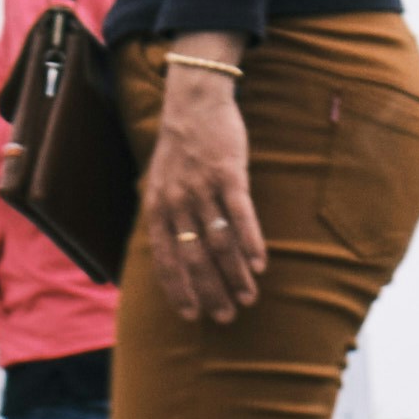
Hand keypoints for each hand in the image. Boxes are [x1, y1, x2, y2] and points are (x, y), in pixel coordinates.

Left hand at [135, 43, 264, 324]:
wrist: (193, 102)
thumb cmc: (181, 148)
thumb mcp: (161, 184)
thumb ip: (167, 217)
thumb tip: (175, 254)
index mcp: (158, 209)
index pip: (165, 260)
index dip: (178, 289)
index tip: (192, 315)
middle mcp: (177, 203)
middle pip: (193, 258)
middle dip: (210, 291)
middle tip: (225, 316)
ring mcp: (202, 189)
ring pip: (218, 242)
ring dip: (234, 274)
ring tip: (248, 297)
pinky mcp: (228, 174)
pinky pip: (240, 216)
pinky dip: (251, 243)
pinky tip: (261, 264)